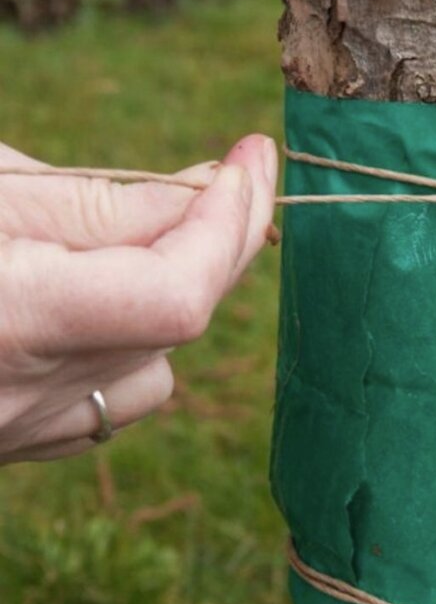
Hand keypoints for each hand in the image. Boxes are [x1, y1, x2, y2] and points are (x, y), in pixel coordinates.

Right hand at [0, 134, 277, 463]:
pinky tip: (116, 301)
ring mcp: (23, 427)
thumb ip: (93, 202)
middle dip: (228, 234)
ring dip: (180, 291)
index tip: (242, 164)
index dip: (224, 228)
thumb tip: (203, 190)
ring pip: (158, 366)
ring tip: (170, 226)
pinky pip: (117, 399)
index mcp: (13, 317)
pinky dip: (139, 344)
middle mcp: (25, 393)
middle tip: (246, 167)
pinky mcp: (19, 439)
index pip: (174, 296)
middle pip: (182, 322)